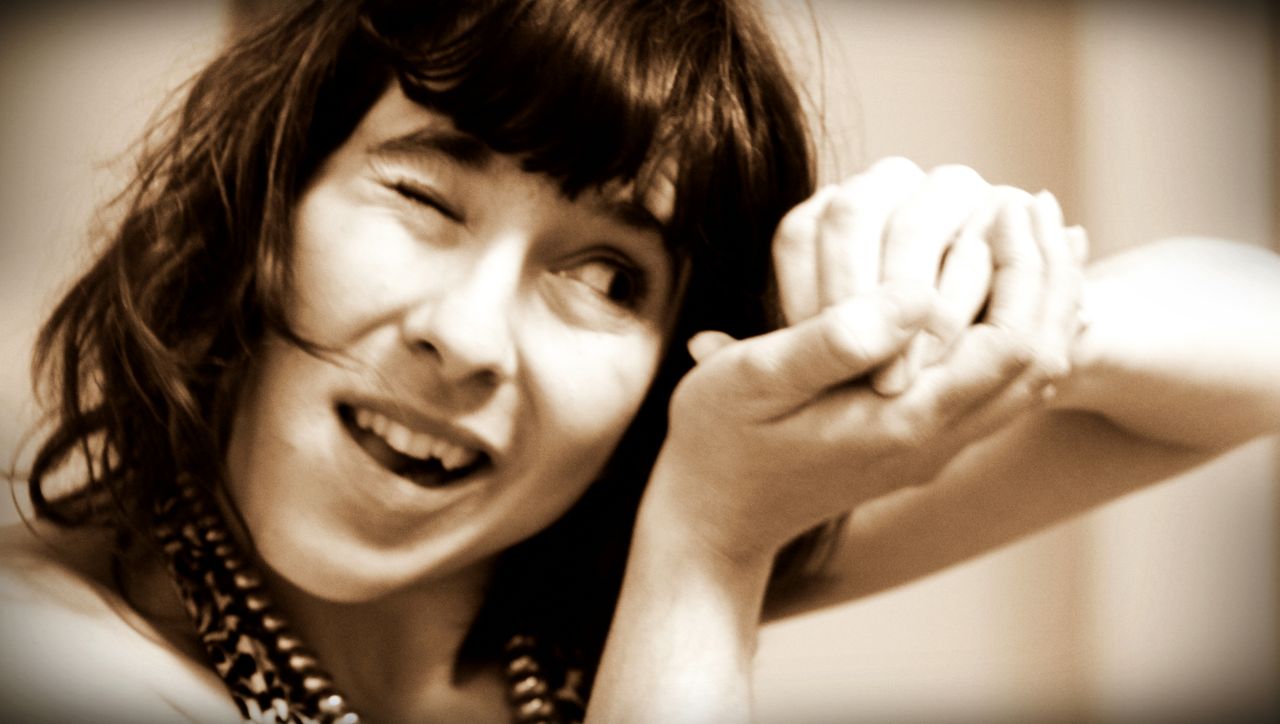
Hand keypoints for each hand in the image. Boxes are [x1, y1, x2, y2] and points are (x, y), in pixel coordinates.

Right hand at [645, 160, 1084, 562]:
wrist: (714, 518)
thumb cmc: (718, 440)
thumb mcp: (753, 378)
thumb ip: (832, 341)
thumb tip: (913, 295)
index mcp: (902, 423)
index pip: (1011, 345)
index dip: (1023, 268)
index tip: (1005, 203)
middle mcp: (935, 443)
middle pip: (1042, 361)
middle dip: (1050, 276)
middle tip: (1033, 202)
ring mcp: (933, 450)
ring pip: (1031, 379)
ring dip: (1043, 303)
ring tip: (1039, 233)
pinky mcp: (921, 445)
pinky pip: (1001, 390)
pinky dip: (1022, 332)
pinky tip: (1009, 290)